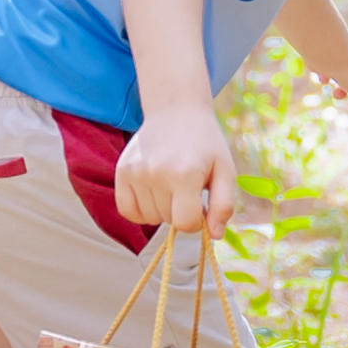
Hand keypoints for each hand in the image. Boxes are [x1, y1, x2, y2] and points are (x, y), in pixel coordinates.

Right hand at [114, 103, 239, 233]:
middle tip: (187, 186)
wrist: (176, 111)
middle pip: (168, 220)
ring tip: (171, 184)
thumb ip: (223, 206)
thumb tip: (213, 235)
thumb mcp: (225, 171)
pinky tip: (153, 193)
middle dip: (181, 211)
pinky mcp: (122, 171)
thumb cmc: (205, 145)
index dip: (197, 220)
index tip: (201, 204)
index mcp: (184, 173)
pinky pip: (128, 211)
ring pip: (149, 218)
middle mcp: (155, 173)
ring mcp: (135, 172)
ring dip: (162, 209)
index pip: (186, 223)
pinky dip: (141, 210)